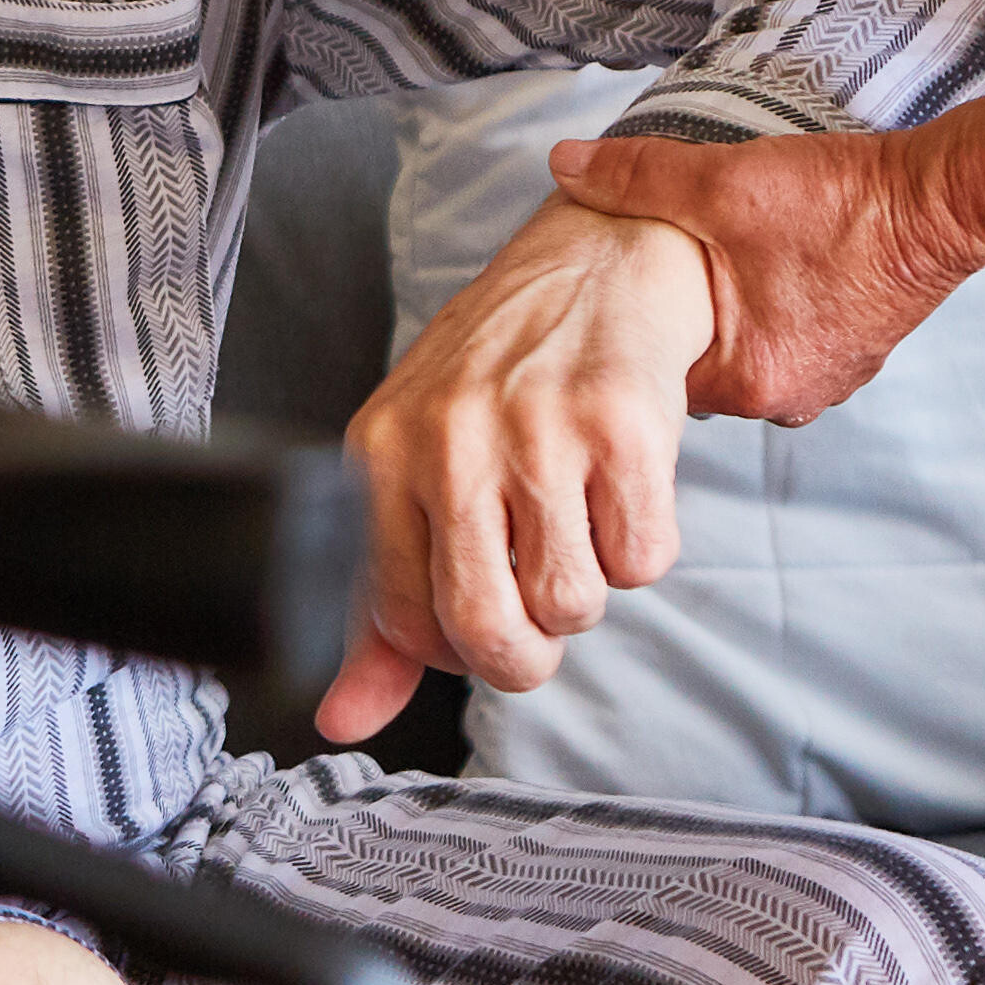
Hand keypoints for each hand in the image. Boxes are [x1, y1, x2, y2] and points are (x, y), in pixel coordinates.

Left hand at [320, 199, 716, 744]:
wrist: (596, 262)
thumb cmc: (498, 384)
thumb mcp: (416, 474)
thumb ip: (381, 611)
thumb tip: (341, 723)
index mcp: (379, 452)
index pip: (405, 624)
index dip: (457, 646)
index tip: (485, 608)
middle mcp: (448, 437)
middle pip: (486, 627)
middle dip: (526, 658)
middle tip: (542, 619)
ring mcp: (536, 425)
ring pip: (572, 603)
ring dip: (589, 592)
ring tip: (579, 523)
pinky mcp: (623, 420)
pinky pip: (644, 559)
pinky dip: (644, 548)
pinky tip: (622, 487)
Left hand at [543, 125, 984, 424]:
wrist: (946, 197)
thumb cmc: (842, 201)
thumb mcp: (724, 181)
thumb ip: (636, 177)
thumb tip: (562, 164)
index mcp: (748, 383)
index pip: (652, 380)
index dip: (623, 334)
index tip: (605, 292)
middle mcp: (790, 397)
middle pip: (696, 370)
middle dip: (671, 323)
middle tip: (645, 270)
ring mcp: (829, 378)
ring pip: (741, 353)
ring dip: (722, 314)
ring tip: (701, 263)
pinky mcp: (855, 350)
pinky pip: (785, 339)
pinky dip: (765, 308)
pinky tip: (756, 267)